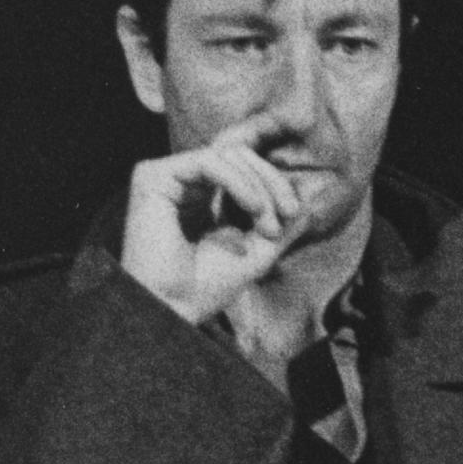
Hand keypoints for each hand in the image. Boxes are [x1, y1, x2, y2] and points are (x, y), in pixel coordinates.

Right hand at [119, 118, 306, 326]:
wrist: (170, 309)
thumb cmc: (205, 290)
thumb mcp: (256, 254)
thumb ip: (280, 227)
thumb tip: (309, 203)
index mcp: (201, 199)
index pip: (244, 169)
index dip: (274, 184)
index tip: (293, 216)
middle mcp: (183, 184)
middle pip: (239, 155)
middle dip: (271, 181)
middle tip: (287, 215)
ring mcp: (167, 178)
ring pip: (227, 154)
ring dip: (258, 187)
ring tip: (267, 224)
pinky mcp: (153, 176)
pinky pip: (209, 160)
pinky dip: (238, 181)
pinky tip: (253, 207)